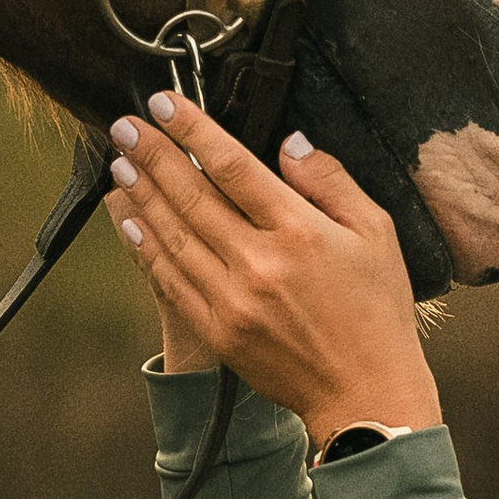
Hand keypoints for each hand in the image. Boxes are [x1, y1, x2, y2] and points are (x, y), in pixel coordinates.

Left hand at [103, 91, 441, 450]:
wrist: (366, 395)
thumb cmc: (378, 311)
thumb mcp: (377, 233)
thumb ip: (331, 182)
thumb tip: (290, 143)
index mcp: (300, 231)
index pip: (233, 166)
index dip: (193, 130)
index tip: (165, 103)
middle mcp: (260, 263)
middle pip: (192, 196)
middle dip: (153, 155)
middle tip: (126, 125)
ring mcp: (234, 300)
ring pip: (173, 235)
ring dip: (141, 195)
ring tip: (120, 163)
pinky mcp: (220, 331)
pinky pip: (171, 280)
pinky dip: (146, 246)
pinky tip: (130, 220)